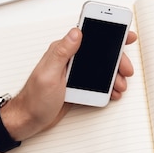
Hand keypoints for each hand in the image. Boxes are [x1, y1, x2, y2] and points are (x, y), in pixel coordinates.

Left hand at [2, 28, 136, 140]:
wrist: (27, 121)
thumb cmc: (34, 99)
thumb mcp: (49, 74)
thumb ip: (62, 52)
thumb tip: (76, 32)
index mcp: (62, 51)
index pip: (88, 36)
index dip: (108, 32)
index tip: (124, 34)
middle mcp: (69, 59)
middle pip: (100, 53)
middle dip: (117, 60)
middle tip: (126, 69)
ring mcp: (74, 72)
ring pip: (101, 68)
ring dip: (114, 76)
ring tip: (119, 85)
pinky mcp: (76, 85)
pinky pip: (97, 82)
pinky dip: (107, 87)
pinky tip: (111, 92)